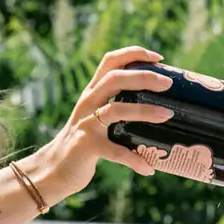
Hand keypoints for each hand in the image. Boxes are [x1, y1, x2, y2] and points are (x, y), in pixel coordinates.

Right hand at [35, 46, 178, 202]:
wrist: (55, 169)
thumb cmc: (85, 144)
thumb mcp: (98, 120)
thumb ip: (118, 110)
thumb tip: (160, 110)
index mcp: (93, 93)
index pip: (110, 62)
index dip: (134, 54)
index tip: (158, 58)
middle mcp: (88, 103)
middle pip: (114, 79)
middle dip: (143, 77)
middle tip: (168, 83)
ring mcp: (86, 124)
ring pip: (116, 109)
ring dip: (144, 111)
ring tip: (167, 115)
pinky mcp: (87, 147)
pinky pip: (115, 152)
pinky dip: (134, 159)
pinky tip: (148, 167)